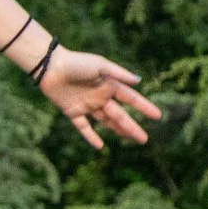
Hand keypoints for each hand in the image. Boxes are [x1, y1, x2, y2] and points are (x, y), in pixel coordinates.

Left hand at [36, 48, 163, 149]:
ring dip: (118, 131)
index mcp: (109, 85)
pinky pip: (84, 127)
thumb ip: (119, 74)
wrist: (50, 66)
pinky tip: (100, 146)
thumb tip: (139, 81)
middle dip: (132, 127)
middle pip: (119, 115)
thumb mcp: (100, 65)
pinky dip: (91, 136)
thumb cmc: (76, 62)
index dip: (144, 107)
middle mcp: (100, 97)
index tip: (158, 116)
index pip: (131, 99)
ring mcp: (86, 105)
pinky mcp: (72, 111)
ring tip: (130, 140)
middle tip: (145, 140)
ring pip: (106, 122)